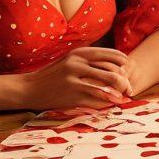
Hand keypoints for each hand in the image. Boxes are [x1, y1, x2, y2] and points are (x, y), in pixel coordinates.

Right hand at [16, 47, 133, 110]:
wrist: (29, 88)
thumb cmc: (51, 75)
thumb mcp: (68, 61)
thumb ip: (86, 61)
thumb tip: (111, 64)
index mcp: (78, 53)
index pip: (108, 54)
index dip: (121, 60)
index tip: (128, 67)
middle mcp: (77, 63)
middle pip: (111, 69)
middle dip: (124, 80)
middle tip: (129, 88)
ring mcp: (74, 79)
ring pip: (106, 84)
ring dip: (119, 92)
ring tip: (124, 97)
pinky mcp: (71, 94)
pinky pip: (96, 98)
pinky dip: (106, 101)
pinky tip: (112, 104)